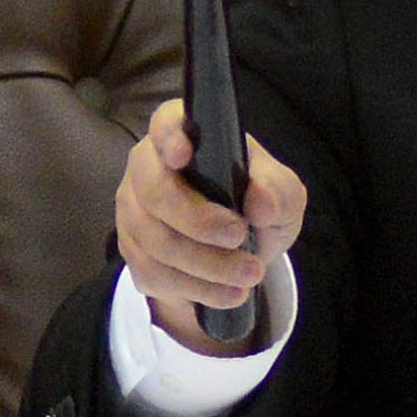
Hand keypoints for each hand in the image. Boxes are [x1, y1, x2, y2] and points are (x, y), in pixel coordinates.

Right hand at [114, 103, 306, 349]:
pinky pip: (155, 274)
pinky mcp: (133, 252)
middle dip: (199, 221)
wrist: (240, 251)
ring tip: (250, 274)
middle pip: (154, 192)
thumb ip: (279, 191)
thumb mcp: (283, 194)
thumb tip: (261, 202)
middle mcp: (148, 168)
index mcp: (183, 136)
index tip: (183, 155)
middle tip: (239, 236)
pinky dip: (198, 288)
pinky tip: (230, 292)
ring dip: (207, 264)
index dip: (169, 137)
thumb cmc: (256, 203)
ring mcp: (134, 211)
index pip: (165, 124)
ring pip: (156, 241)